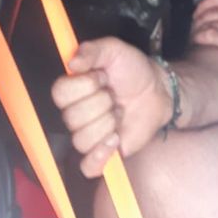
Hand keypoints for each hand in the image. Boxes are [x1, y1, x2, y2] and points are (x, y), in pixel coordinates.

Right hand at [51, 37, 172, 176]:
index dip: (83, 85)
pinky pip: (88, 167)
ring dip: (107, 124)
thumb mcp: (115, 50)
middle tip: (115, 95)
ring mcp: (88, 135)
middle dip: (101, 104)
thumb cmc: (134, 70)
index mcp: (74, 88)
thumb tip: (71, 62)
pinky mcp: (102, 154)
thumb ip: (92, 50)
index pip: (59, 93)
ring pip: (81, 140)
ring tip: (120, 113)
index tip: (103, 77)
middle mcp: (76, 113)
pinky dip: (100, 156)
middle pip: (72, 118)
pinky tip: (115, 139)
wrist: (157, 91)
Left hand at [190, 0, 217, 78]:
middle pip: (209, 8)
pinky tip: (196, 42)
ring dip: (197, 27)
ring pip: (207, 21)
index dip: (207, 1)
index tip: (202, 7)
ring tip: (192, 34)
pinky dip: (199, 37)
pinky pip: (209, 35)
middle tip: (194, 22)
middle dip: (198, 15)